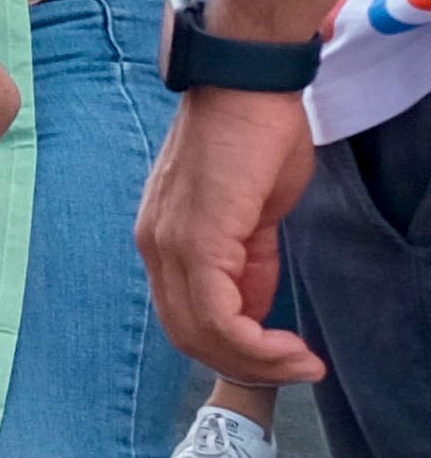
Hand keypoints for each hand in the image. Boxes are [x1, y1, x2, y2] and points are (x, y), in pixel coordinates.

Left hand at [138, 84, 326, 385]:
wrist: (248, 86)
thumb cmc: (254, 137)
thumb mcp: (253, 213)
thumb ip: (248, 261)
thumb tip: (255, 306)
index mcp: (163, 241)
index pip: (184, 316)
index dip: (231, 347)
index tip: (281, 356)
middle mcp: (155, 247)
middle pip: (187, 335)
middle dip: (245, 365)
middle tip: (296, 371)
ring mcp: (170, 245)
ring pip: (201, 334)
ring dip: (256, 361)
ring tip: (301, 365)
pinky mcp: (196, 240)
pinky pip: (218, 315)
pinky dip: (256, 343)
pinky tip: (291, 347)